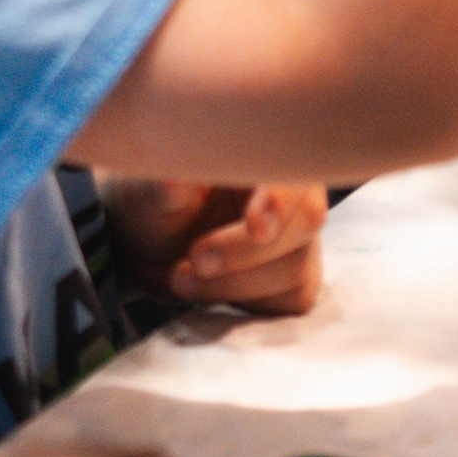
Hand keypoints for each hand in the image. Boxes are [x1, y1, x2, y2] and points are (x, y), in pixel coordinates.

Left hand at [99, 176, 326, 315]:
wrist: (150, 245)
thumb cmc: (157, 201)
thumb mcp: (157, 186)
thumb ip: (175, 177)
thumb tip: (183, 161)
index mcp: (268, 153)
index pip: (295, 172)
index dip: (280, 200)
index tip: (254, 225)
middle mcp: (294, 191)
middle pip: (307, 220)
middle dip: (247, 250)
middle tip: (196, 259)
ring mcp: (299, 237)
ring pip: (297, 266)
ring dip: (236, 283)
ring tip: (181, 278)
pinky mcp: (294, 278)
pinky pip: (294, 299)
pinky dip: (250, 303)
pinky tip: (212, 293)